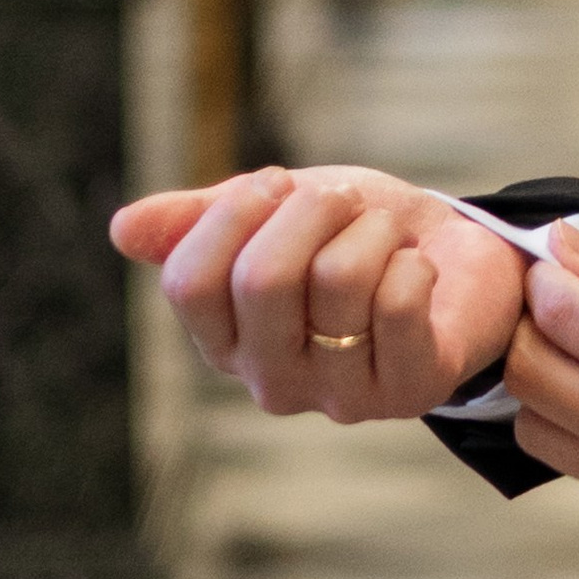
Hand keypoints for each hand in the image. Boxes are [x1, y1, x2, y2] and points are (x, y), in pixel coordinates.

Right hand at [110, 165, 525, 422]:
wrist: (457, 251)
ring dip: (371, 230)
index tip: (276, 183)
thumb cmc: (353, 232)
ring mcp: (338, 394)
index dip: (234, 213)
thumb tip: (122, 230)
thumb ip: (202, 218)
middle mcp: (271, 380)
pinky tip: (418, 271)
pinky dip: (414, 261)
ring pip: (338, 280)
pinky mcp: (407, 391)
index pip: (190, 282)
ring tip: (384, 235)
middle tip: (342, 202)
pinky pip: (398, 301)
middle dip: (310, 210)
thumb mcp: (277, 208)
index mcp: (224, 339)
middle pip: (262, 279)